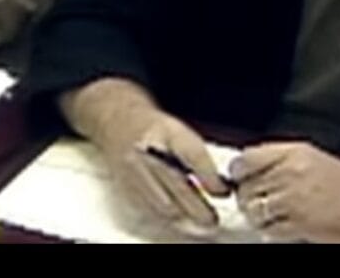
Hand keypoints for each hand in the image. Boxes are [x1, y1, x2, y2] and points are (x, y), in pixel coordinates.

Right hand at [99, 106, 231, 232]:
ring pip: (163, 203)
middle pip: (177, 185)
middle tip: (213, 217)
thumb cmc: (152, 126)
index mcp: (165, 130)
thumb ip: (196, 155)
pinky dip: (167, 215)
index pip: (192, 154)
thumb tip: (218, 183)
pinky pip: (150, 209)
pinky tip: (178, 214)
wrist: (117, 121)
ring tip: (200, 218)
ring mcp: (133, 170)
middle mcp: (147, 150)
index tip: (222, 190)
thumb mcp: (177, 129)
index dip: (210, 177)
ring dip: (184, 214)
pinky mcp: (126, 186)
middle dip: (199, 206)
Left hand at [230, 141, 339, 242]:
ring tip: (270, 215)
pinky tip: (283, 225)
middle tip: (256, 201)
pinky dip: (271, 230)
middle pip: (246, 187)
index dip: (238, 172)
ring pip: (254, 210)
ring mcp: (294, 199)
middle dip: (247, 197)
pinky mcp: (300, 224)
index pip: (246, 159)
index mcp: (293, 152)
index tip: (238, 178)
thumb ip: (278, 159)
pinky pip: (269, 229)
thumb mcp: (310, 157)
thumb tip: (246, 169)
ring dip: (258, 216)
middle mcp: (291, 172)